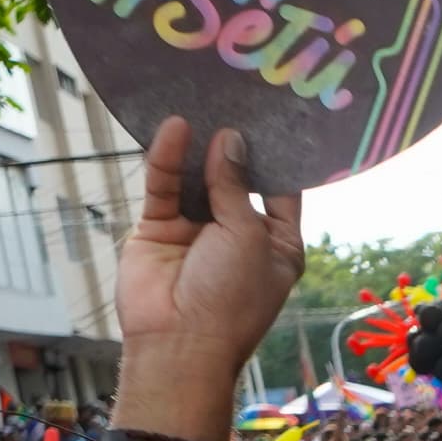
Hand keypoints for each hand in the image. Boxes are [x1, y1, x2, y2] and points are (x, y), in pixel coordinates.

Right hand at [113, 123, 303, 389]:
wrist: (178, 342)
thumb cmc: (229, 299)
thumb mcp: (246, 236)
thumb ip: (236, 186)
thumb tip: (231, 140)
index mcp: (277, 245)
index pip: (281, 192)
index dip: (276, 159)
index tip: (274, 117)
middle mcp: (239, 235)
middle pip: (236, 179)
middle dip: (232, 145)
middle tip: (234, 99)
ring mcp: (198, 231)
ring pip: (196, 178)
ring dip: (197, 148)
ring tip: (200, 104)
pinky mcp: (160, 228)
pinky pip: (165, 186)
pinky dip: (167, 159)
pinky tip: (173, 128)